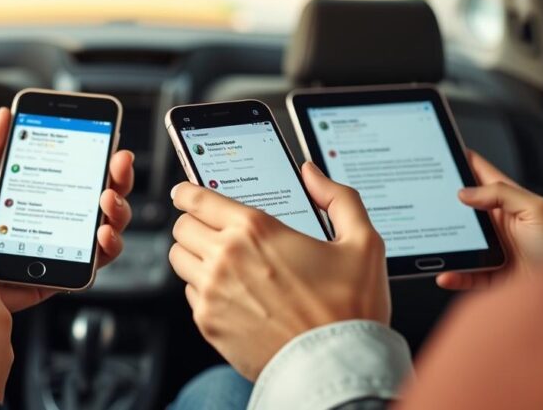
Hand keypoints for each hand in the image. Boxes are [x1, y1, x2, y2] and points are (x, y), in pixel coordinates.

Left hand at [0, 107, 133, 310]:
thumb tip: (6, 115)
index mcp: (29, 199)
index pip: (75, 177)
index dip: (98, 160)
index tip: (110, 143)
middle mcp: (47, 225)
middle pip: (97, 203)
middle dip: (117, 180)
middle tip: (117, 165)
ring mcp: (53, 251)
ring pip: (102, 234)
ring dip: (117, 213)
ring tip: (107, 199)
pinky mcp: (52, 279)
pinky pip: (88, 270)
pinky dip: (103, 252)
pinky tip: (102, 235)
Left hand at [168, 162, 389, 379]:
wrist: (338, 368)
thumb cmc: (350, 309)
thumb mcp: (363, 244)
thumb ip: (338, 198)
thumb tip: (313, 173)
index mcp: (256, 229)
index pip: (197, 198)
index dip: (187, 191)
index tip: (186, 192)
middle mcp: (226, 257)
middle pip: (181, 227)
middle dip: (194, 222)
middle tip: (212, 229)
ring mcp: (212, 292)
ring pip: (178, 259)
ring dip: (194, 255)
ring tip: (220, 260)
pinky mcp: (208, 323)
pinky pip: (189, 294)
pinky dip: (203, 289)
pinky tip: (230, 292)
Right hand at [435, 151, 542, 289]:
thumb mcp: (537, 210)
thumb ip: (501, 194)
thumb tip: (465, 192)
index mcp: (510, 202)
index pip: (481, 175)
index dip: (463, 161)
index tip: (443, 153)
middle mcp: (499, 225)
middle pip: (463, 209)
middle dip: (443, 204)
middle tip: (424, 199)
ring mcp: (493, 250)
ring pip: (459, 242)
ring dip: (445, 243)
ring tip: (432, 240)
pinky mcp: (490, 275)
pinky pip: (464, 273)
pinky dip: (452, 274)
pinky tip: (445, 273)